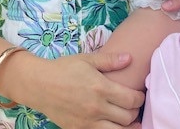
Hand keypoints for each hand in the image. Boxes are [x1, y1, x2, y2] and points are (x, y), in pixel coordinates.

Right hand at [17, 50, 144, 128]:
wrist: (39, 85)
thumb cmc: (63, 68)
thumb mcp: (86, 59)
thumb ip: (109, 60)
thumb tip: (129, 58)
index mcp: (101, 88)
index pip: (131, 99)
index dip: (140, 98)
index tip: (139, 94)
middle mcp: (97, 108)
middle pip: (128, 117)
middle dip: (135, 111)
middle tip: (134, 105)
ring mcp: (88, 122)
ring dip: (127, 126)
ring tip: (130, 121)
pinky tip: (114, 126)